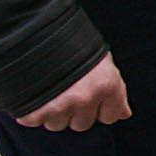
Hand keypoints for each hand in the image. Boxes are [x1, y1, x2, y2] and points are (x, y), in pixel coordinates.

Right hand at [17, 54, 131, 131]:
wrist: (35, 30)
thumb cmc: (70, 43)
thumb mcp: (100, 61)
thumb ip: (114, 90)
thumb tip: (124, 114)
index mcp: (106, 84)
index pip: (110, 117)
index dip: (100, 109)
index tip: (90, 99)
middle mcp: (85, 98)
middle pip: (82, 124)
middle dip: (75, 112)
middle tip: (66, 92)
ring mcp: (59, 106)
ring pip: (57, 125)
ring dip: (52, 112)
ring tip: (49, 90)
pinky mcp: (34, 111)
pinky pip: (34, 122)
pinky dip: (31, 112)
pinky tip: (33, 93)